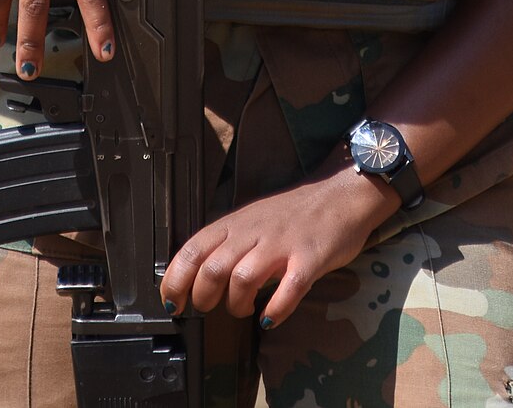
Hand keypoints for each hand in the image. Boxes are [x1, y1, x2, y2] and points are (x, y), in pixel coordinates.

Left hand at [161, 161, 398, 327]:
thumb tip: (197, 276)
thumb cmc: (293, 213)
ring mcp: (283, 245)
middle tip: (208, 309)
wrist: (341, 194)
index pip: (192, 250)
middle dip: (203, 297)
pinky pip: (289, 288)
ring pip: (243, 278)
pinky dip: (276, 309)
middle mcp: (254, 232)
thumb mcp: (251, 220)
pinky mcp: (310, 258)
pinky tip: (270, 318)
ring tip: (244, 310)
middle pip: (213, 268)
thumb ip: (227, 243)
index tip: (171, 303)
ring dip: (237, 303)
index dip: (175, 281)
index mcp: (235, 223)